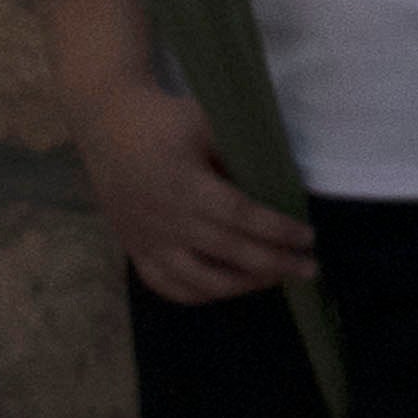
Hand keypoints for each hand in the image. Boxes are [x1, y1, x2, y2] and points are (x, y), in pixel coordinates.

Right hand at [74, 78, 303, 305]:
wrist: (107, 129)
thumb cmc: (165, 122)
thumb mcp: (208, 124)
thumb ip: (242, 154)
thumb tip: (286, 183)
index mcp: (184, 186)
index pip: (240, 217)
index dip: (277, 231)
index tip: (308, 237)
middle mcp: (165, 220)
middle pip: (228, 252)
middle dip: (275, 264)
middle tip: (309, 268)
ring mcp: (147, 241)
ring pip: (198, 281)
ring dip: (243, 285)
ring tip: (275, 277)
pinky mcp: (134, 250)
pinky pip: (167, 286)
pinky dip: (200, 295)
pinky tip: (230, 288)